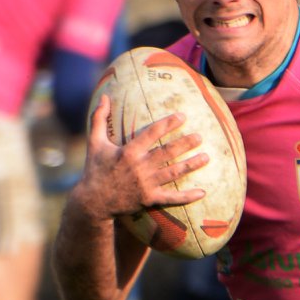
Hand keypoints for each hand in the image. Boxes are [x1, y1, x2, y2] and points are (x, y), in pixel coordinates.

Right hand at [73, 98, 208, 220]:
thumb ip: (99, 119)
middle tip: (200, 136)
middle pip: (167, 153)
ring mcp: (145, 185)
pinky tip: (202, 192)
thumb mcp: (95, 143)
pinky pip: (171, 198)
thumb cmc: (95, 170)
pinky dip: (187, 197)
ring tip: (207, 157)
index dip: (168, 124)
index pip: (152, 134)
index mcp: (128, 152)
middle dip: (185, 144)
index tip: (182, 116)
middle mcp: (139, 168)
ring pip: (173, 173)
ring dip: (191, 165)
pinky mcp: (149, 199)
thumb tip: (104, 97)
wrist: (93, 202)